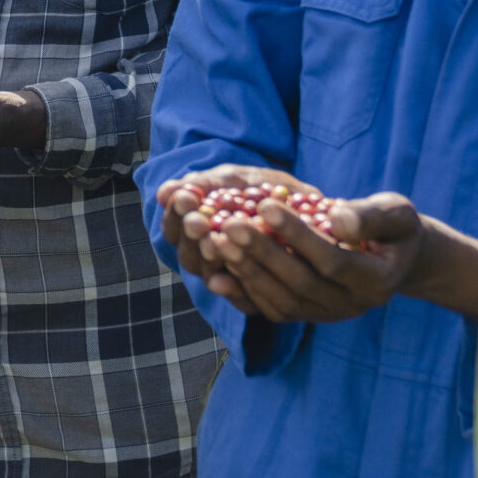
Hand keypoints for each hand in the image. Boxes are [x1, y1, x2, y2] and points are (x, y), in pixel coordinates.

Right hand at [153, 165, 318, 310]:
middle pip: (188, 255)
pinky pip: (242, 299)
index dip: (175, 214)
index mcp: (199, 228)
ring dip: (210, 258)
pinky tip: (234, 275)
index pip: (174, 227)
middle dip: (192, 236)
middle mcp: (210, 256)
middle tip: (199, 221)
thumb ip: (204, 185)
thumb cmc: (266, 189)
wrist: (313, 208)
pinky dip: (237, 288)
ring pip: (209, 276)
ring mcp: (233, 277)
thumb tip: (163, 192)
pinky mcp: (259, 297)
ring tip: (217, 240)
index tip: (185, 198)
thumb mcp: (237, 178)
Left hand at [158, 175, 477, 322]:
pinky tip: (216, 270)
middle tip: (229, 223)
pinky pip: (270, 309)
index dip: (297, 235)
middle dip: (262, 252)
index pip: (331, 260)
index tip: (265, 205)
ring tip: (217, 240)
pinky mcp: (306, 316)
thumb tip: (336, 219)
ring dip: (246, 271)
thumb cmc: (394, 228)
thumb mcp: (396, 214)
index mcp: (376, 281)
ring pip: (281, 300)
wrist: (394, 259)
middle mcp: (351, 305)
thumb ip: (370, 217)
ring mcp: (327, 315)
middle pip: (299, 282)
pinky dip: (242, 291)